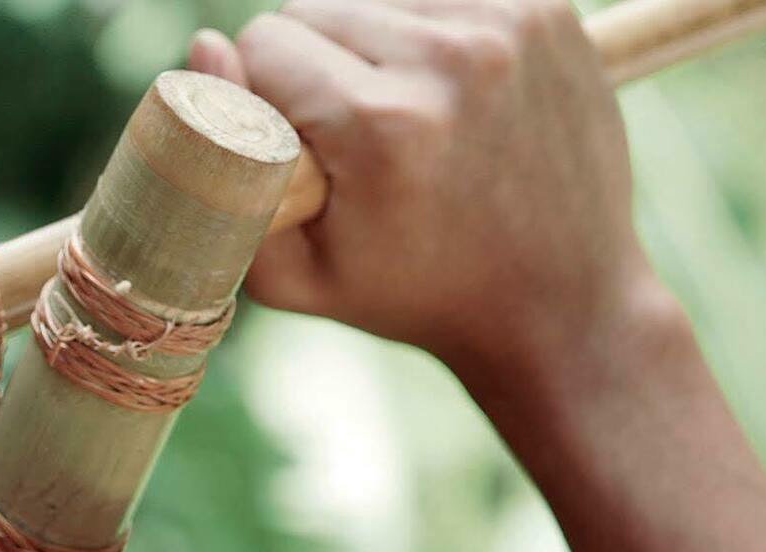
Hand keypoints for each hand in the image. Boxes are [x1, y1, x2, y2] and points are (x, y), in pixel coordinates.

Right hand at [191, 0, 657, 377]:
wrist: (561, 307)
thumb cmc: (419, 298)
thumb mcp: (297, 275)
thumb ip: (219, 172)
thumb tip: (203, 47)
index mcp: (384, 124)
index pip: (266, 40)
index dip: (265, 93)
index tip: (299, 146)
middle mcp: (451, 59)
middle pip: (317, 7)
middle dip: (317, 66)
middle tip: (354, 140)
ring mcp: (508, 25)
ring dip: (373, 44)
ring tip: (405, 119)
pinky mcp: (547, 8)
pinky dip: (431, 33)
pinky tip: (450, 95)